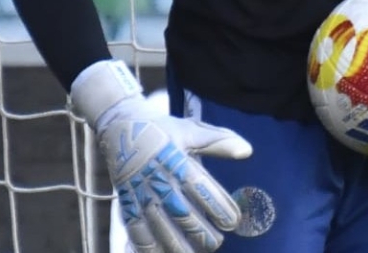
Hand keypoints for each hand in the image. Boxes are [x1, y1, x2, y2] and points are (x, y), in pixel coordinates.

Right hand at [72, 60, 252, 252]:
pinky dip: (150, 248)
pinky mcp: (127, 204)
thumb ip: (220, 141)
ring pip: (160, 228)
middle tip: (216, 243)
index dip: (219, 208)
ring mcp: (140, 194)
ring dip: (179, 245)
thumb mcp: (191, 130)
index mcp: (176, 160)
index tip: (232, 222)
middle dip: (202, 233)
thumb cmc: (162, 130)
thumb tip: (247, 151)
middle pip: (182, 214)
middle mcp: (158, 180)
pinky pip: (137, 232)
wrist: (119, 126)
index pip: (201, 188)